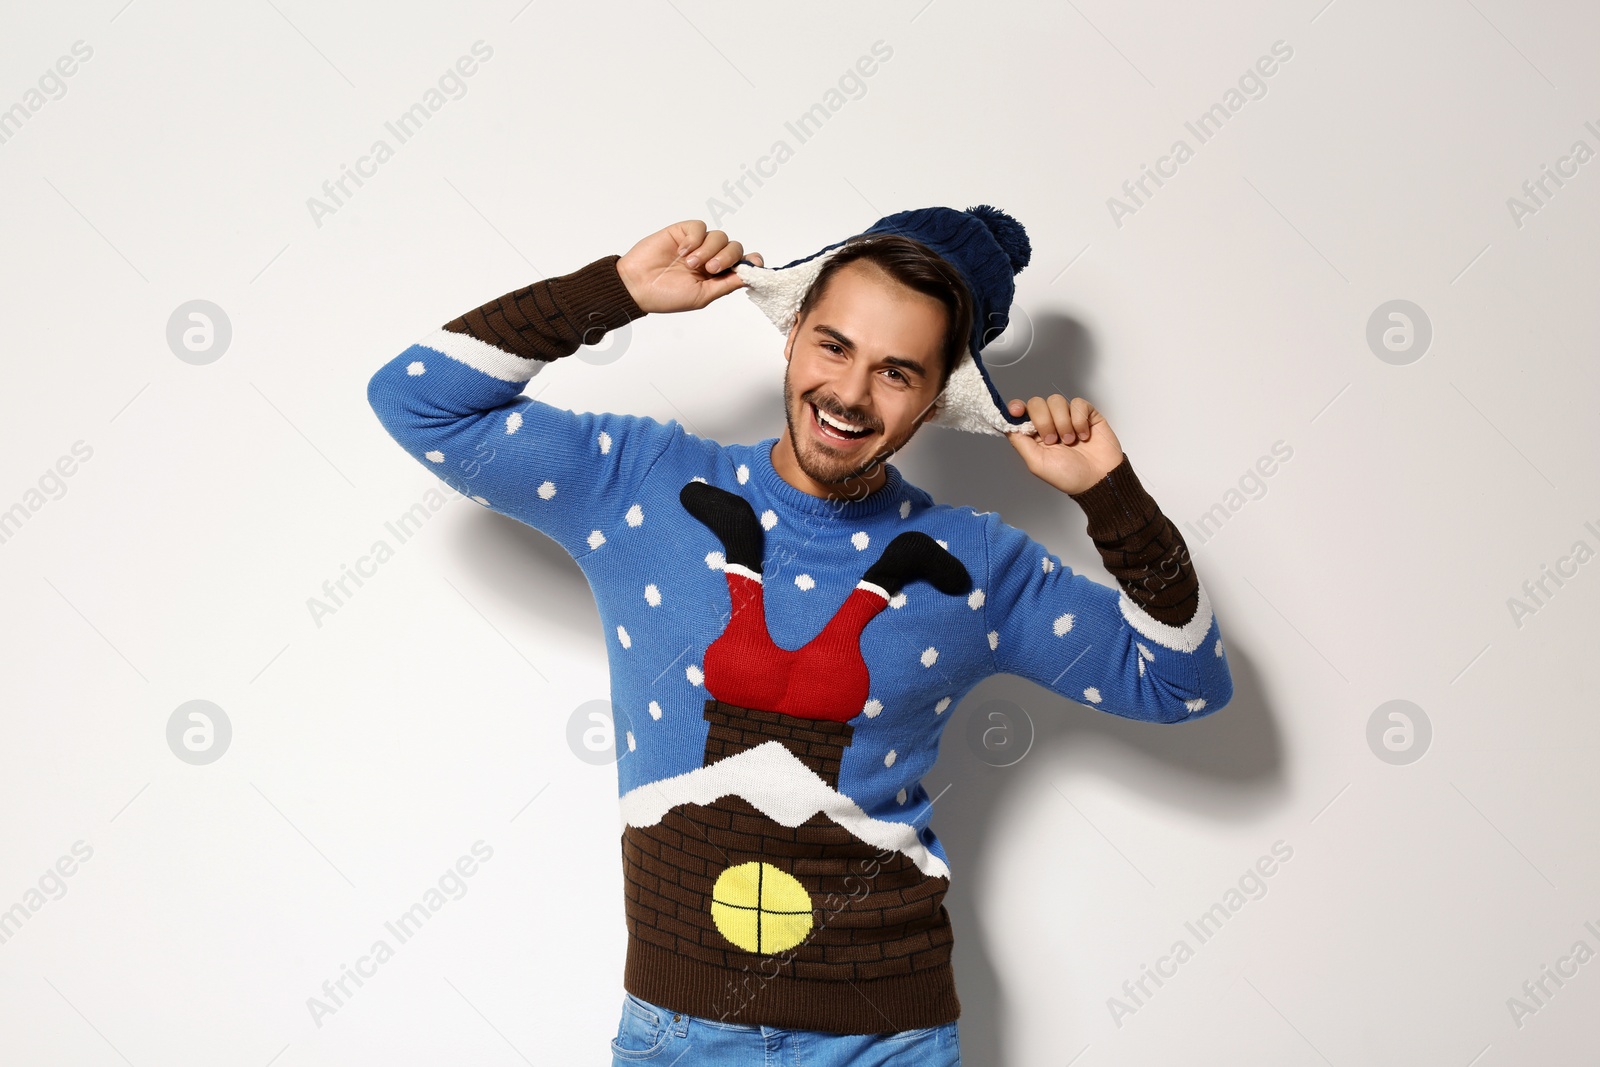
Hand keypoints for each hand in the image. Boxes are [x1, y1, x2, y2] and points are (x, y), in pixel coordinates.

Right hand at [616, 221, 761, 312]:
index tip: (755, 263)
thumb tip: (751, 277)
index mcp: (717, 276)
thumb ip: (727, 285)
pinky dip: (695, 238)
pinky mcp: (683, 232)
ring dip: (708, 250)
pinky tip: (682, 251)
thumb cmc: (666, 296)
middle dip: (727, 257)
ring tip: (689, 263)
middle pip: (735, 248)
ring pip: (720, 236)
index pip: (743, 264)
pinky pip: (700, 227)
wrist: (636, 285)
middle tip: (709, 269)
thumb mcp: (702, 296)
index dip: (752, 262)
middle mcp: (710, 259)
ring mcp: (697, 245)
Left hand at [1004, 394, 1124, 494]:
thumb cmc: (1069, 476)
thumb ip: (1020, 442)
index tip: (1017, 411)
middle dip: (1043, 420)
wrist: (1098, 479)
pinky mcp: (1086, 413)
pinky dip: (1079, 420)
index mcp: (1034, 434)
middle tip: (1052, 440)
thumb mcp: (1037, 463)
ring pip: (1056, 401)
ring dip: (1062, 423)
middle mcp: (1050, 423)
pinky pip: (1077, 403)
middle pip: (1036, 403)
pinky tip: (1083, 436)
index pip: (1021, 412)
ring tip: (1070, 441)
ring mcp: (1068, 416)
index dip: (1017, 408)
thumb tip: (1006, 424)